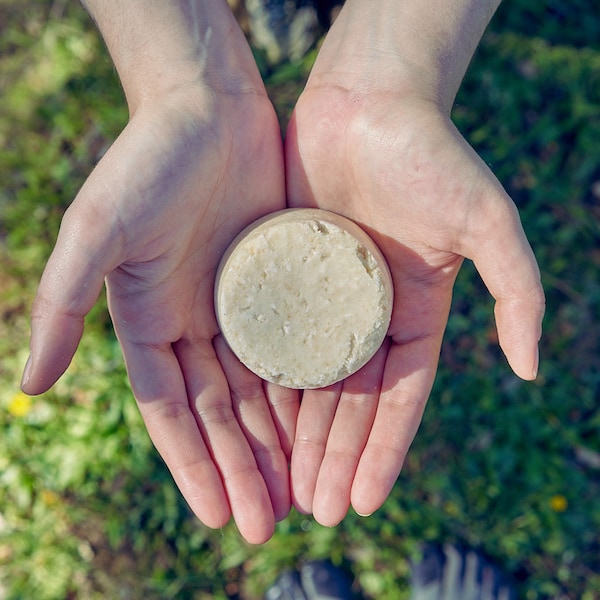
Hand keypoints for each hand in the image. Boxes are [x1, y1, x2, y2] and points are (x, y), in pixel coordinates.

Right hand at [21, 66, 296, 542]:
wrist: (209, 110)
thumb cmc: (148, 162)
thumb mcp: (97, 231)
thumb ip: (62, 304)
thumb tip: (27, 384)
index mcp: (149, 322)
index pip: (174, 413)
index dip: (193, 466)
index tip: (218, 517)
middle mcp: (195, 324)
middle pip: (222, 414)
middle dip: (242, 470)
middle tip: (269, 525)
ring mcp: (241, 307)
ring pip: (261, 392)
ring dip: (276, 444)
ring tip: (299, 494)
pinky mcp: (282, 285)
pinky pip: (295, 349)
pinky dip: (305, 392)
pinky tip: (322, 430)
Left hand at [285, 80, 543, 525]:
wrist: (366, 102)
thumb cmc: (430, 154)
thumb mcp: (487, 221)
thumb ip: (516, 290)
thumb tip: (529, 368)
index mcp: (414, 311)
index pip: (397, 398)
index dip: (382, 450)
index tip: (362, 499)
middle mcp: (365, 313)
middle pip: (348, 402)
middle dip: (332, 457)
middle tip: (313, 511)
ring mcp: (320, 298)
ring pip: (305, 380)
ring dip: (295, 435)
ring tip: (281, 486)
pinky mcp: (281, 276)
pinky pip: (269, 338)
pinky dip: (262, 384)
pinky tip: (249, 426)